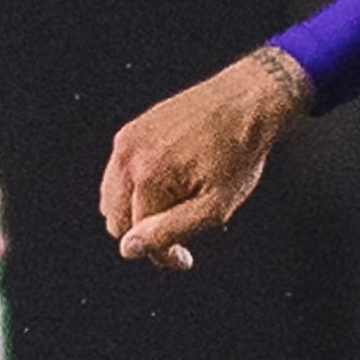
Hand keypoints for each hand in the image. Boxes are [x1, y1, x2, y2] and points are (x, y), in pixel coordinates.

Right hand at [102, 49, 307, 270]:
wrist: (247, 102)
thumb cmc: (239, 153)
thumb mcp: (215, 205)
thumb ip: (169, 231)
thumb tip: (128, 249)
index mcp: (147, 176)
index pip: (137, 238)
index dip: (163, 254)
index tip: (186, 257)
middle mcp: (128, 156)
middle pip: (117, 222)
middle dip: (148, 232)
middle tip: (186, 226)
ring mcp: (126, 141)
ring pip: (112, 200)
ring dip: (140, 211)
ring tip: (181, 203)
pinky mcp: (131, 131)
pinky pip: (119, 175)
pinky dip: (138, 189)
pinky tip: (173, 183)